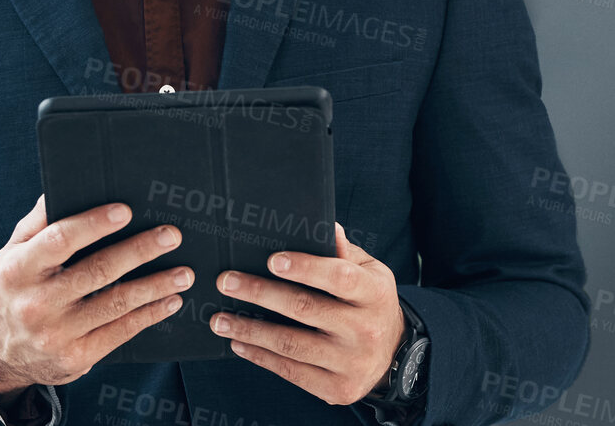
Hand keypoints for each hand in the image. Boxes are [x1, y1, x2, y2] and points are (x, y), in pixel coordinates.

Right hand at [0, 195, 193, 397]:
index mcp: (18, 269)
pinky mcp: (76, 357)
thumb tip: (60, 187)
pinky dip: (149, 314)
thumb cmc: (17, 288)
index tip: (126, 210)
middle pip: (96, 271)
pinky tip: (170, 300)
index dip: (94, 224)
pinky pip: (120, 332)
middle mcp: (35, 303)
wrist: (2, 352)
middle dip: (139, 251)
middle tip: (171, 236)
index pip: (59, 240)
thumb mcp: (13, 252)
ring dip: (155, 286)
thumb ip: (38, 222)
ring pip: (115, 303)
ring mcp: (56, 334)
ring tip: (184, 272)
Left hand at [210, 223, 405, 405]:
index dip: (305, 267)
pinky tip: (239, 343)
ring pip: (291, 344)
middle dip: (260, 293)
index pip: (339, 277)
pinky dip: (260, 356)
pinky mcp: (337, 389)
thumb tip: (327, 226)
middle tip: (226, 282)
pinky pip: (291, 372)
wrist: (394, 354)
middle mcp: (366, 329)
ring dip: (250, 329)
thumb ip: (344, 252)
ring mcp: (351, 362)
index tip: (271, 260)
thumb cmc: (371, 302)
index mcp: (375, 293)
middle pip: (305, 308)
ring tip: (220, 319)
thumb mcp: (369, 272)